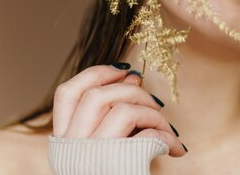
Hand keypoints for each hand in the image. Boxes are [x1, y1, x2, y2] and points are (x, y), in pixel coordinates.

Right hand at [52, 63, 185, 156]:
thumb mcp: (110, 145)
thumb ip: (112, 114)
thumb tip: (132, 76)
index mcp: (65, 143)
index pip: (68, 92)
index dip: (97, 73)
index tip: (125, 72)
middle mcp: (72, 150)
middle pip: (98, 95)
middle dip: (134, 92)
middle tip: (156, 104)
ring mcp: (92, 158)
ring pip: (123, 110)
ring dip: (154, 114)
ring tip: (167, 130)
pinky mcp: (118, 167)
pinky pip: (146, 135)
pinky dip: (167, 137)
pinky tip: (174, 149)